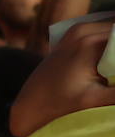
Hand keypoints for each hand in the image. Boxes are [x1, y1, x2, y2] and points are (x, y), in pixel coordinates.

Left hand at [10, 19, 114, 136]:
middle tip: (112, 77)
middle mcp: (83, 29)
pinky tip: (110, 66)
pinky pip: (107, 31)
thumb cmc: (59, 107)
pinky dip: (114, 41)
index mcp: (90, 41)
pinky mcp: (76, 34)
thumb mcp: (96, 101)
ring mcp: (78, 29)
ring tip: (110, 76)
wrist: (29, 106)